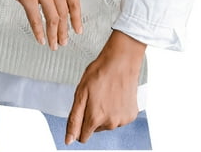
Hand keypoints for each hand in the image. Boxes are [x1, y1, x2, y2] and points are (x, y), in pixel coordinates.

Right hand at [0, 0, 82, 49]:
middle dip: (64, 30)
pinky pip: (36, 18)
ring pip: (53, 18)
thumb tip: (57, 3)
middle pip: (64, 11)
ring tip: (53, 44)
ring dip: (53, 34)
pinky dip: (39, 31)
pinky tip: (40, 38)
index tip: (77, 29)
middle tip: (63, 41)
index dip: (77, 17)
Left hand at [65, 30, 146, 144]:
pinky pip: (119, 118)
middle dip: (93, 116)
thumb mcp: (80, 93)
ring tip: (106, 94)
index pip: (83, 136)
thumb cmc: (100, 72)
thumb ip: (74, 119)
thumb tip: (69, 140)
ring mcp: (122, 120)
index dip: (80, 124)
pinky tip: (115, 96)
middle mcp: (110, 123)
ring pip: (107, 124)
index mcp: (95, 118)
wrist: (121, 61)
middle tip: (95, 96)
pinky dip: (116, 110)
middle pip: (95, 129)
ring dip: (105, 113)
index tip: (83, 110)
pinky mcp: (131, 115)